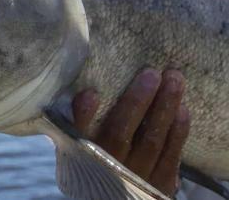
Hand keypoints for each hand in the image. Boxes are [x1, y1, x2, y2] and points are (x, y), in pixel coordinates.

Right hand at [72, 69, 190, 197]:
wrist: (116, 196)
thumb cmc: (96, 165)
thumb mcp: (78, 151)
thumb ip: (77, 126)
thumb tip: (86, 94)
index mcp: (85, 158)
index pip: (81, 136)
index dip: (84, 116)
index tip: (90, 94)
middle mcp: (109, 169)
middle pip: (121, 134)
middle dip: (137, 102)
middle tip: (150, 72)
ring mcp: (137, 178)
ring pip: (151, 142)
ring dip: (164, 109)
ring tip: (173, 80)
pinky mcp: (161, 185)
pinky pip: (171, 158)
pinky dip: (178, 133)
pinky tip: (182, 110)